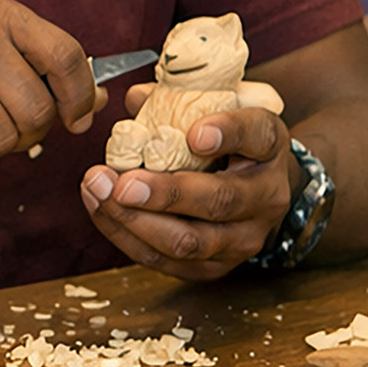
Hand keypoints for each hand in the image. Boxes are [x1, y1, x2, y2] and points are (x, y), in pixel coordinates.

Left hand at [80, 106, 292, 280]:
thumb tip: (135, 98)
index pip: (256, 134)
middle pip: (218, 202)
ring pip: (188, 242)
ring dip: (135, 220)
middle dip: (165, 195)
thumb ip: (179, 100)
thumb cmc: (230, 142)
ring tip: (98, 191)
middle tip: (123, 182)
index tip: (194, 133)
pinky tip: (101, 208)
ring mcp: (242, 239)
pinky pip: (166, 261)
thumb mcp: (220, 109)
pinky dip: (126, 236)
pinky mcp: (215, 268)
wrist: (259, 189)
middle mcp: (265, 197)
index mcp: (269, 145)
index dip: (226, 132)